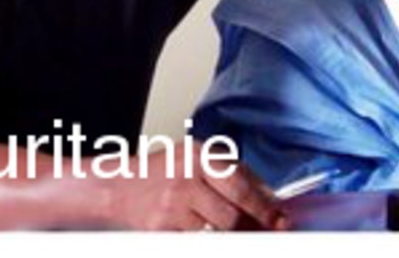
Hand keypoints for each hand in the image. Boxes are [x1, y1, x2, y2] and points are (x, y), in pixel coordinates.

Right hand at [102, 141, 286, 230]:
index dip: (266, 208)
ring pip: (218, 233)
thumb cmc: (161, 173)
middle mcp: (186, 178)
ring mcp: (173, 206)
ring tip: (235, 232)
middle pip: (233, 216)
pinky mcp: (162, 229)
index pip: (242, 187)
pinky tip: (206, 232)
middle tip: (268, 234)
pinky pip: (197, 242)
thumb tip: (269, 198)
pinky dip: (207, 240)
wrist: (117, 186)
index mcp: (199, 156)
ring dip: (231, 237)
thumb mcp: (196, 159)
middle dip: (254, 229)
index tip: (281, 220)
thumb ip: (233, 174)